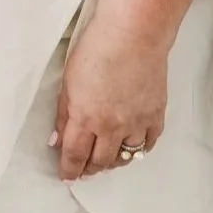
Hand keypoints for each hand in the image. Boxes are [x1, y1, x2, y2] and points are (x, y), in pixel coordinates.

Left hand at [52, 21, 167, 181]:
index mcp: (85, 117)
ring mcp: (136, 123)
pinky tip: (132, 148)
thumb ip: (63, 114)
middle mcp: (111, 126)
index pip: (75, 154)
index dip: (69, 169)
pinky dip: (138, 150)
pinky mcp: (156, 115)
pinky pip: (148, 143)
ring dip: (113, 162)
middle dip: (90, 169)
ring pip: (125, 157)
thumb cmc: (96, 50)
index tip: (66, 176)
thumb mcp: (68, 81)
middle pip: (100, 161)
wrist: (133, 36)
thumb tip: (57, 140)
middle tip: (84, 172)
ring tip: (105, 161)